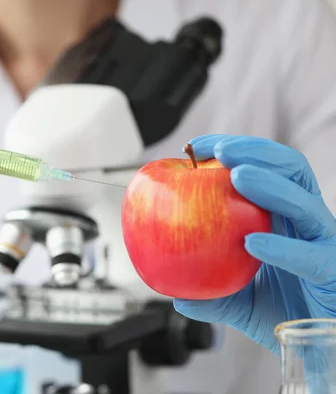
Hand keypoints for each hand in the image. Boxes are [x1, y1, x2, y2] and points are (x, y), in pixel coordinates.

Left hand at [173, 135, 335, 353]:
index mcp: (282, 219)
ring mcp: (323, 243)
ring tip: (237, 175)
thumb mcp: (238, 302)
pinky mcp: (333, 270)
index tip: (195, 148)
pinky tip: (252, 243)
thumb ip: (209, 296)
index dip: (233, 152)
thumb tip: (175, 295)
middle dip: (254, 151)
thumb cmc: (286, 315)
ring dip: (270, 183)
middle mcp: (305, 223)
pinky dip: (281, 246)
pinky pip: (310, 255)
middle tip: (218, 150)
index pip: (262, 170)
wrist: (320, 347)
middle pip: (289, 170)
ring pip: (304, 200)